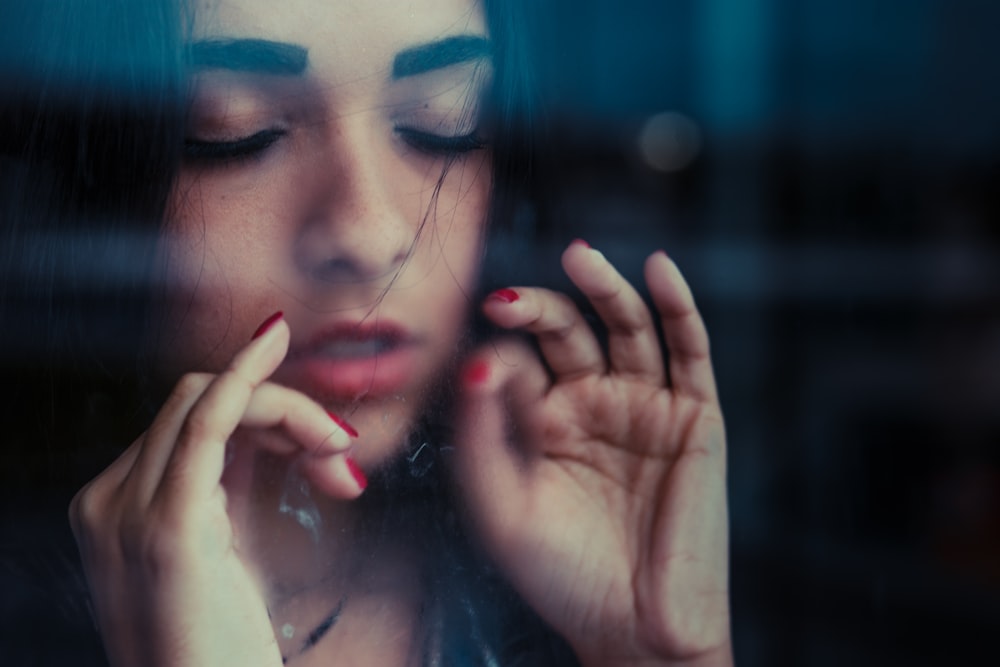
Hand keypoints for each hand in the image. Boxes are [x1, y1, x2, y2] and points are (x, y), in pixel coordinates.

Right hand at [69, 315, 363, 666]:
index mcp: (115, 505)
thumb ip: (232, 485)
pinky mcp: (167, 527)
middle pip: (195, 401)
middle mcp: (106, 502)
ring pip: (208, 401)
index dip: (261, 413)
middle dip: (279, 409)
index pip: (186, 420)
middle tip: (339, 449)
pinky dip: (245, 377)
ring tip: (338, 451)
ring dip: (288, 410)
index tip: (320, 437)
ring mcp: (126, 512)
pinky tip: (272, 341)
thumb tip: (275, 427)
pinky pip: (208, 421)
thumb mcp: (222, 551)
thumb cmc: (221, 645)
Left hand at [454, 243, 730, 666]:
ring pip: (627, 327)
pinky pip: (690, 351)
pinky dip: (678, 306)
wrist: (634, 629)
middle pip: (568, 332)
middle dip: (540, 308)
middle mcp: (593, 404)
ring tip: (578, 257)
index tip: (485, 372)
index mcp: (544, 422)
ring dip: (604, 288)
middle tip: (507, 301)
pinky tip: (659, 270)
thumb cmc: (560, 574)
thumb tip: (478, 358)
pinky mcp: (695, 417)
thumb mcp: (501, 503)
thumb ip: (483, 430)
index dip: (501, 355)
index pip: (519, 362)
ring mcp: (645, 405)